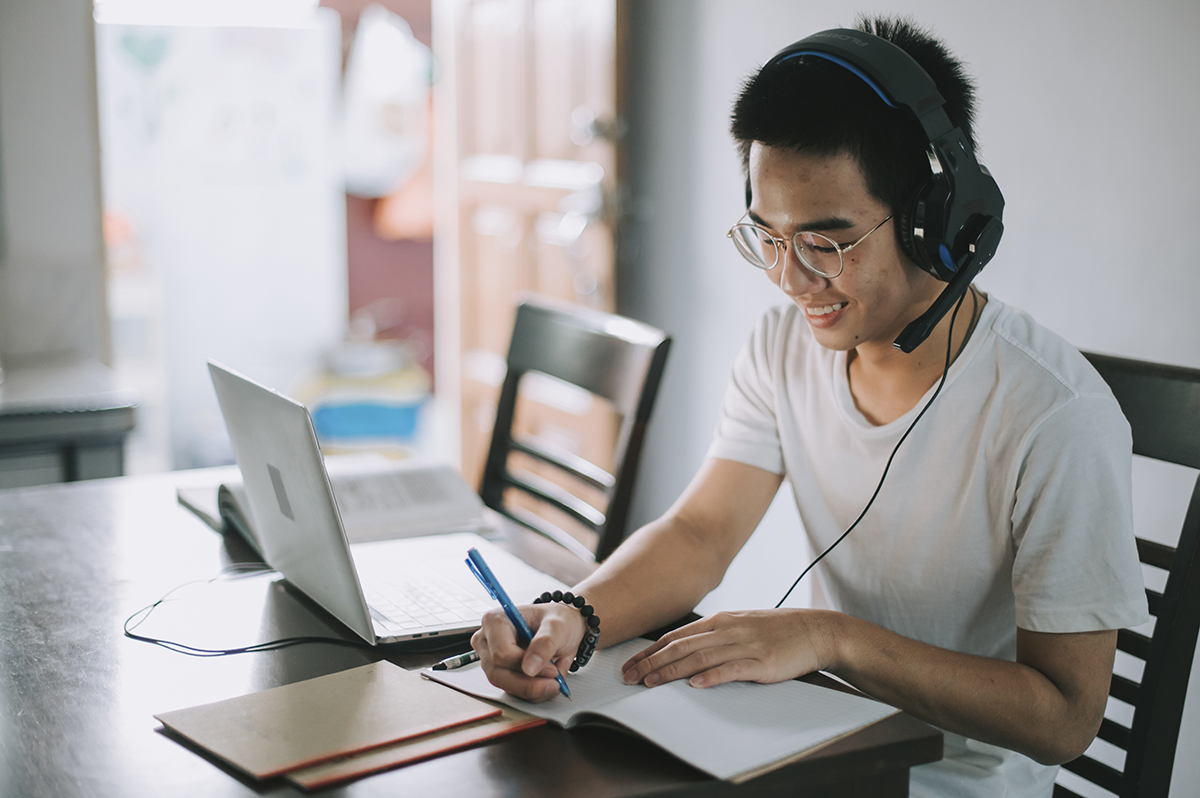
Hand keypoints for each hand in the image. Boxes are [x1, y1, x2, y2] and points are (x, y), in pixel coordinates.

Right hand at [471, 601, 585, 701]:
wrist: (565, 629)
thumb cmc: (558, 620)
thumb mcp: (558, 626)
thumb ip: (545, 643)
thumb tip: (529, 667)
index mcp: (495, 621)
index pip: (500, 654)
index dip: (525, 666)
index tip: (551, 668)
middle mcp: (488, 641)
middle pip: (498, 674)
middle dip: (529, 683)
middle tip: (555, 681)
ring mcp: (492, 660)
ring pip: (506, 687)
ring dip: (535, 688)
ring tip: (556, 674)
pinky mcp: (502, 675)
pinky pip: (515, 692)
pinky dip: (536, 691)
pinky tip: (549, 677)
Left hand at [621, 609, 837, 688]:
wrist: (814, 631)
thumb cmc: (776, 631)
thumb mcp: (740, 625)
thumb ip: (713, 636)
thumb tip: (683, 649)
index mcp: (720, 620)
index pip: (676, 636)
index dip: (650, 651)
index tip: (630, 664)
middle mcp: (727, 629)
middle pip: (681, 646)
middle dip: (651, 662)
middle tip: (629, 677)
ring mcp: (744, 645)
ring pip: (700, 657)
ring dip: (672, 671)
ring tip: (651, 682)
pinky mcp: (762, 662)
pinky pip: (732, 669)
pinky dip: (712, 676)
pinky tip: (695, 684)